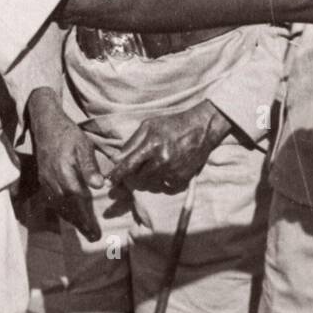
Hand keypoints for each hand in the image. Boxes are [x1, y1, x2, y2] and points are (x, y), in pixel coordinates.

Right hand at [27, 88, 104, 241]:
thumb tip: (99, 185)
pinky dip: (62, 211)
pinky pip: (52, 200)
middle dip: (80, 224)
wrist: (46, 125)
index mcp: (64, 172)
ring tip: (85, 230)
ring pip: (59, 206)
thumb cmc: (68, 134)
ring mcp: (45, 181)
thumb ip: (90, 165)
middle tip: (93, 237)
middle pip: (67, 208)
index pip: (76, 200)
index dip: (86, 217)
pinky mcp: (43, 180)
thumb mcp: (83, 145)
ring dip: (72, 220)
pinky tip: (71, 215)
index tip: (96, 231)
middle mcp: (52, 180)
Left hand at [109, 101, 231, 193]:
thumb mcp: (149, 125)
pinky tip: (165, 170)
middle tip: (136, 170)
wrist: (202, 128)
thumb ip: (131, 142)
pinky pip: (165, 187)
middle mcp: (162, 160)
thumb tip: (116, 160)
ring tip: (153, 167)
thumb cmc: (172, 124)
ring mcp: (173, 171)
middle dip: (133, 176)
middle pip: (138, 178)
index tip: (110, 181)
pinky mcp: (182, 178)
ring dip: (147, 180)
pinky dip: (162, 182)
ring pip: (150, 185)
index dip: (116, 176)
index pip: (128, 166)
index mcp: (151, 145)